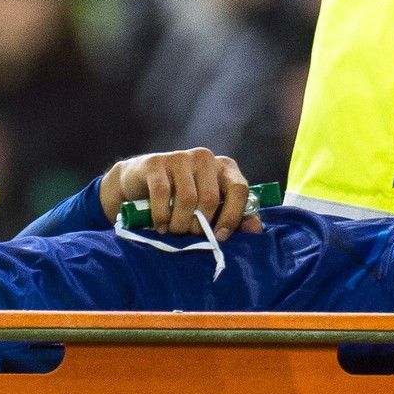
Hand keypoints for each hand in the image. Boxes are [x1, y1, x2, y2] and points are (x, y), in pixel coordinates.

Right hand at [98, 148, 263, 238]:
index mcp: (224, 167)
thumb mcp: (209, 208)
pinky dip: (162, 216)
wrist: (137, 183)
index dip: (232, 216)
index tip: (219, 237)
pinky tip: (160, 226)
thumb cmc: (180, 198)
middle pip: (211, 199)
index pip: (239, 189)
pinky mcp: (155, 162)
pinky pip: (163, 194)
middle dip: (200, 225)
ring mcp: (180, 157)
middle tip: (190, 236)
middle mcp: (205, 157)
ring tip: (174, 232)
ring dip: (180, 224)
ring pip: (188, 199)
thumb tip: (256, 230)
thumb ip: (235, 217)